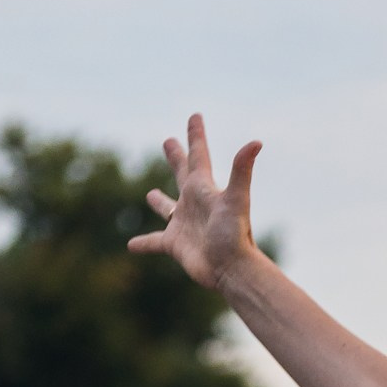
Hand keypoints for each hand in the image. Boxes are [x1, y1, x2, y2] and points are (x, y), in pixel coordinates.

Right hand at [129, 112, 262, 294]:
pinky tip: (131, 246)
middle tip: (168, 141)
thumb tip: (256, 142)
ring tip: (150, 193)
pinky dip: (143, 243)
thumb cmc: (234, 235)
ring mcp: (184, 225)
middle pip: (182, 174)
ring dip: (159, 201)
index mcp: (204, 189)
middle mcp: (194, 204)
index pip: (199, 155)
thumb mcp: (236, 199)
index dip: (196, 135)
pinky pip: (154, 242)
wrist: (232, 270)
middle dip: (176, 157)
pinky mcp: (175, 246)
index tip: (195, 116)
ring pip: (167, 209)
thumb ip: (241, 170)